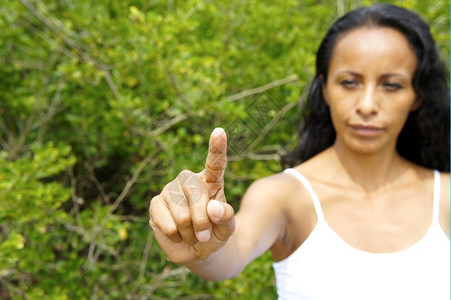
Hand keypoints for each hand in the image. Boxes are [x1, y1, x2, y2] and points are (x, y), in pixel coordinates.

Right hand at [149, 128, 234, 263]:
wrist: (196, 251)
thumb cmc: (214, 234)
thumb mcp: (227, 228)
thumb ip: (226, 217)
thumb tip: (213, 208)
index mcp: (211, 181)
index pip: (215, 163)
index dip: (217, 147)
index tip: (220, 131)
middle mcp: (189, 180)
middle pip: (196, 195)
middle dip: (202, 222)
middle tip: (205, 235)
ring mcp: (171, 190)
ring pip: (182, 216)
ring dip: (190, 233)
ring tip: (191, 234)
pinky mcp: (156, 203)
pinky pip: (167, 224)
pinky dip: (176, 236)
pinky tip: (177, 234)